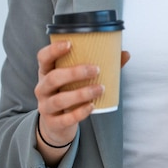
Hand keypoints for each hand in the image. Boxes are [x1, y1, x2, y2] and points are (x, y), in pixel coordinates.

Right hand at [35, 41, 129, 163]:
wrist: (56, 124)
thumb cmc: (68, 92)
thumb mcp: (76, 79)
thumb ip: (99, 66)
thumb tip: (125, 54)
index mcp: (47, 72)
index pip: (43, 57)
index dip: (53, 50)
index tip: (70, 44)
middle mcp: (42, 88)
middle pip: (53, 78)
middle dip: (74, 73)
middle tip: (95, 70)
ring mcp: (45, 106)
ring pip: (59, 100)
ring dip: (81, 94)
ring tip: (100, 89)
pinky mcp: (53, 123)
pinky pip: (65, 118)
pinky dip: (79, 113)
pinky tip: (92, 107)